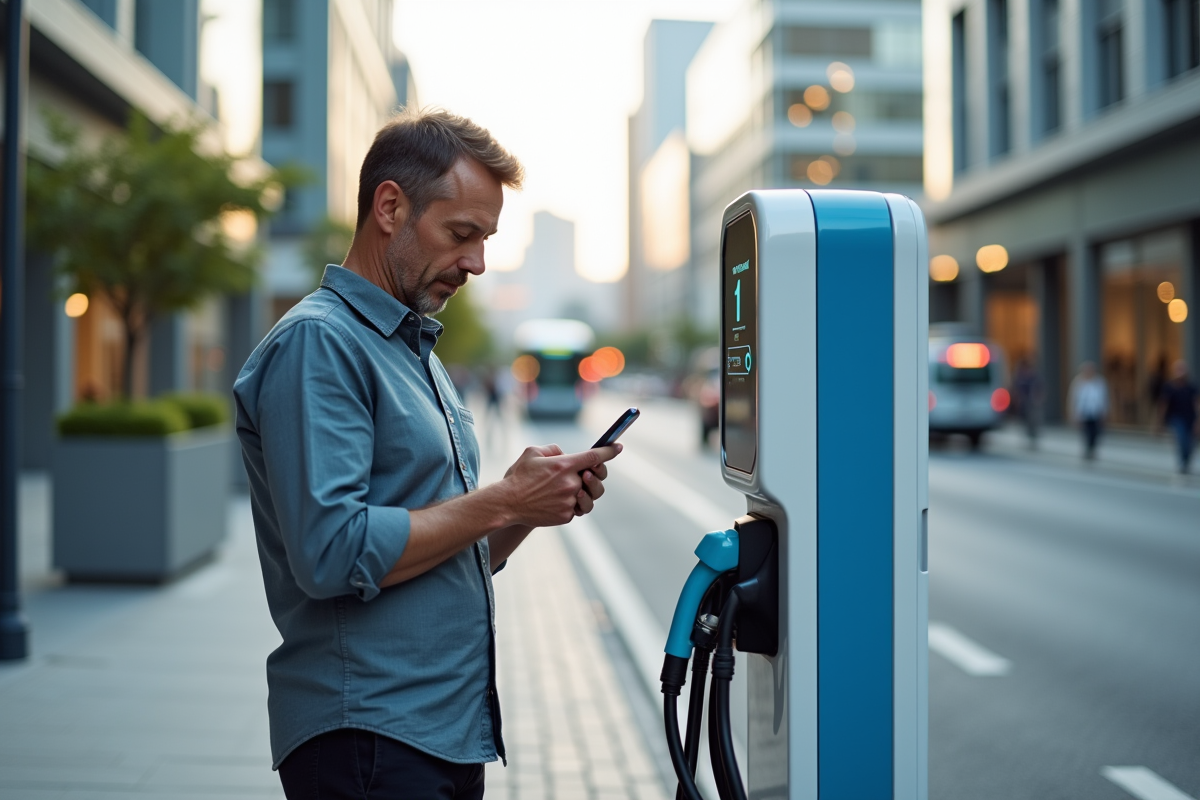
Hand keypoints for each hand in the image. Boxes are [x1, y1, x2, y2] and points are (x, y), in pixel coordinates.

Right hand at [500, 443, 620, 526]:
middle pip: (595, 478)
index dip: (609, 451)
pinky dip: (571, 504)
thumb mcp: (533, 452)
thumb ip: (554, 449)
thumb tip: (565, 454)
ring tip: (572, 489)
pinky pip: (577, 508)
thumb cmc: (519, 476)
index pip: (594, 456)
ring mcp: (569, 501)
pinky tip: (557, 501)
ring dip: (583, 491)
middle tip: (585, 474)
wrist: (508, 503)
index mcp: (564, 465)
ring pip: (589, 496)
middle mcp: (570, 483)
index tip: (618, 447)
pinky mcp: (566, 515)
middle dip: (593, 474)